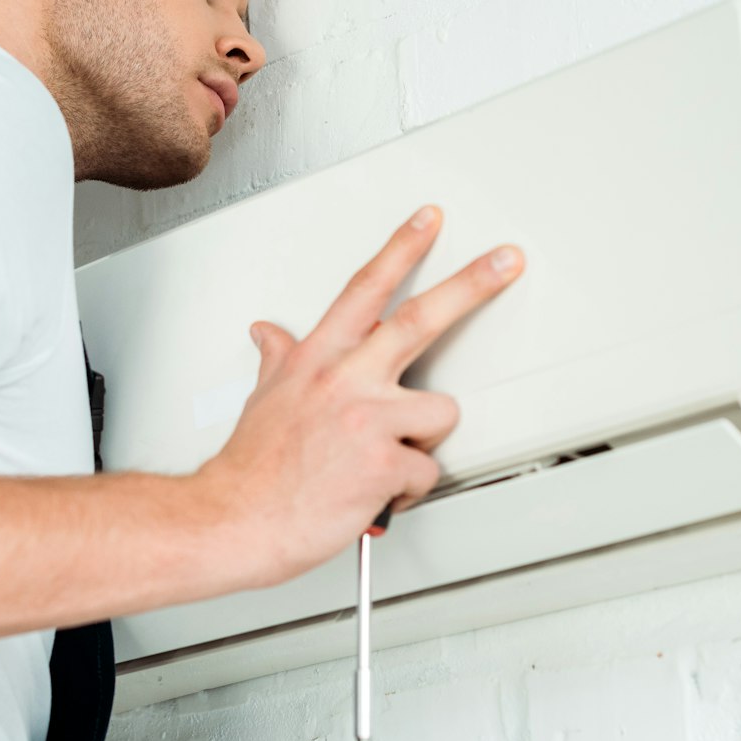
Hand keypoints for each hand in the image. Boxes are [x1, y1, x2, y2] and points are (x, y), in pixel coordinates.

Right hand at [197, 205, 523, 589]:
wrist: (234, 519)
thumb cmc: (251, 468)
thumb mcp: (262, 397)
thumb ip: (277, 359)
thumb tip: (268, 334)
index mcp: (316, 358)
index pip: (365, 289)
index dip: (401, 249)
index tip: (429, 221)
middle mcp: (343, 380)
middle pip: (420, 319)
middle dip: (471, 285)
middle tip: (506, 261)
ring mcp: (365, 419)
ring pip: (440, 412)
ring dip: (421, 441)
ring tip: (383, 459)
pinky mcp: (383, 464)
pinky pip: (427, 470)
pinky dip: (406, 490)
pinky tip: (376, 493)